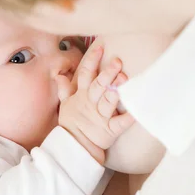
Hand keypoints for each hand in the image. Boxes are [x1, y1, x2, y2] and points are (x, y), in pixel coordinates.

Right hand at [58, 45, 134, 163]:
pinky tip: (136, 111)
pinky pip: (120, 123)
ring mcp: (101, 117)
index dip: (92, 61)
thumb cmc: (72, 124)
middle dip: (107, 73)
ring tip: (124, 79)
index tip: (100, 47)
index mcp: (82, 96)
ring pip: (108, 102)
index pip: (85, 74)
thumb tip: (59, 74)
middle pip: (99, 86)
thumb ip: (64, 88)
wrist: (74, 147)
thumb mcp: (65, 105)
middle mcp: (91, 104)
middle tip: (117, 62)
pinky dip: (128, 118)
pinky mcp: (110, 130)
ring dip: (115, 91)